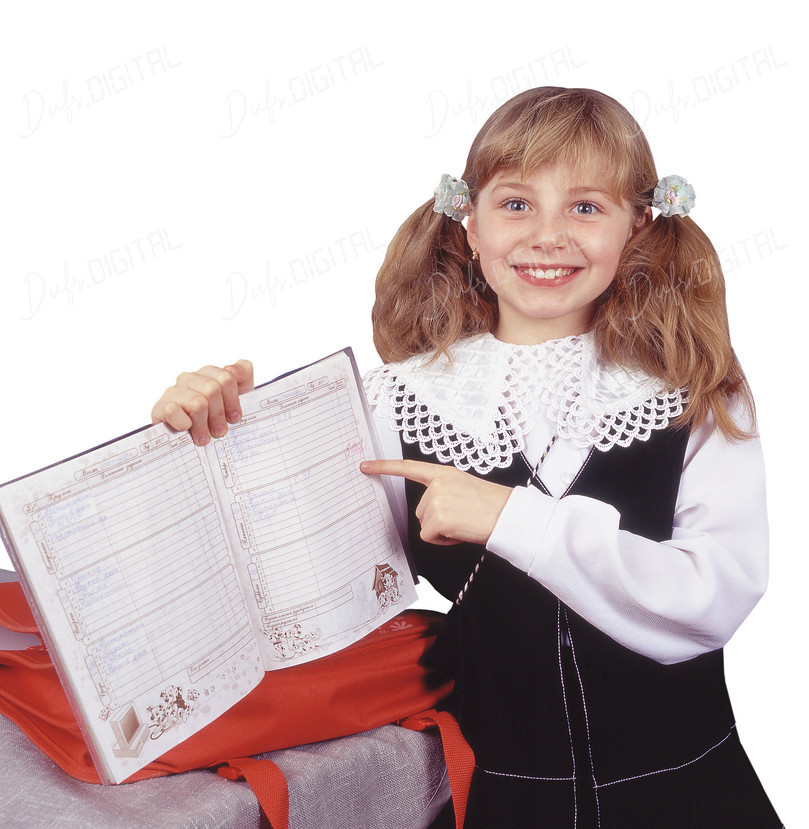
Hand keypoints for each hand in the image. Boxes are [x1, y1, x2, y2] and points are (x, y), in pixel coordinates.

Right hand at [151, 359, 253, 445]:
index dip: (233, 401)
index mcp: (208, 374)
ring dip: (203, 424)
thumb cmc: (216, 419)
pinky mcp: (159, 408)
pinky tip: (186, 429)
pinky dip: (182, 422)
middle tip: (219, 432)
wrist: (191, 445)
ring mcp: (173, 392)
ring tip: (204, 438)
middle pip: (212, 390)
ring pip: (197, 403)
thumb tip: (235, 367)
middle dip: (219, 414)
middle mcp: (189, 379)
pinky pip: (172, 410)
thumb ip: (243, 376)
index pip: (226, 378)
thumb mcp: (237, 398)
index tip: (235, 418)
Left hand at [361, 459, 512, 545]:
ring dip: (442, 530)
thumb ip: (442, 493)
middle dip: (437, 520)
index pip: (408, 468)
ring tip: (464, 523)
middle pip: (419, 511)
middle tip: (462, 517)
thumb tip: (428, 513)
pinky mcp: (437, 518)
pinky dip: (444, 540)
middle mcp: (437, 484)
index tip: (365, 466)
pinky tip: (461, 531)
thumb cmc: (491, 507)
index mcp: (444, 473)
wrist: (508, 516)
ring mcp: (435, 500)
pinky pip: (429, 537)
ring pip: (424, 525)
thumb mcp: (463, 489)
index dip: (384, 467)